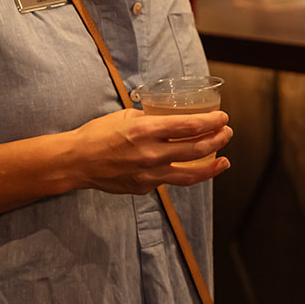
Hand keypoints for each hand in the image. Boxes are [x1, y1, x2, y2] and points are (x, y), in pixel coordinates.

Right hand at [68, 108, 232, 194]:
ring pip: (190, 174)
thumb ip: (151, 119)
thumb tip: (171, 119)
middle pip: (196, 149)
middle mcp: (151, 153)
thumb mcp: (126, 116)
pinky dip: (181, 173)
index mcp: (146, 130)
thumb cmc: (98, 134)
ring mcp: (149, 174)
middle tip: (227, 133)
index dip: (211, 122)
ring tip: (224, 161)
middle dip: (217, 139)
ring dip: (211, 166)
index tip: (223, 117)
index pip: (190, 126)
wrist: (77, 161)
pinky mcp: (144, 188)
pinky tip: (188, 168)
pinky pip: (168, 180)